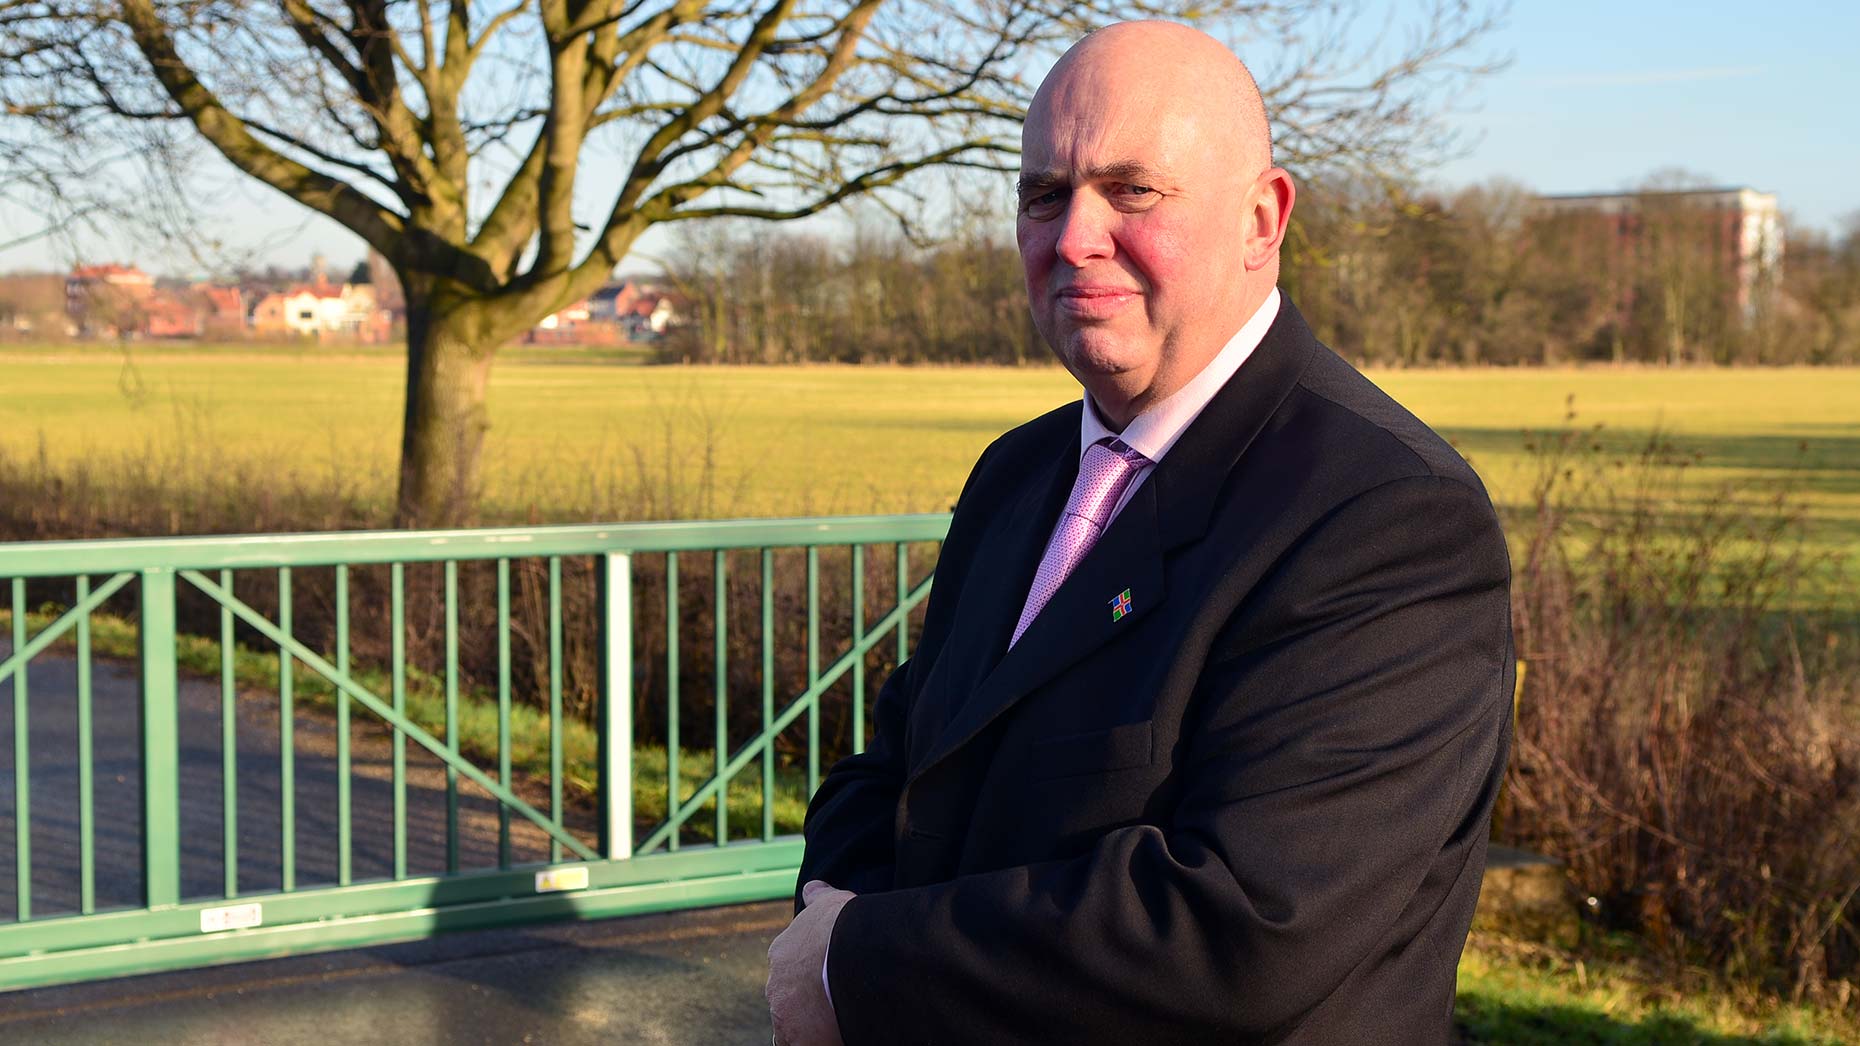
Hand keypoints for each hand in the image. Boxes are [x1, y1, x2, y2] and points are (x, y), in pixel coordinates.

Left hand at [767, 879, 854, 1045]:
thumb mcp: (831, 903)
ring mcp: (785, 1016)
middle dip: (808, 1003)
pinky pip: (806, 1045)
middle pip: (789, 1000)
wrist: (852, 951)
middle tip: (835, 1004)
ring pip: (795, 1026)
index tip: (827, 979)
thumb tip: (813, 888)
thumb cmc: (845, 925)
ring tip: (839, 1021)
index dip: (809, 976)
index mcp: (782, 954)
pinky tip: (838, 1036)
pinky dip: (820, 1041)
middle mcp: (777, 987)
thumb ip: (819, 898)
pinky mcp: (801, 1041)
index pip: (790, 971)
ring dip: (812, 1026)